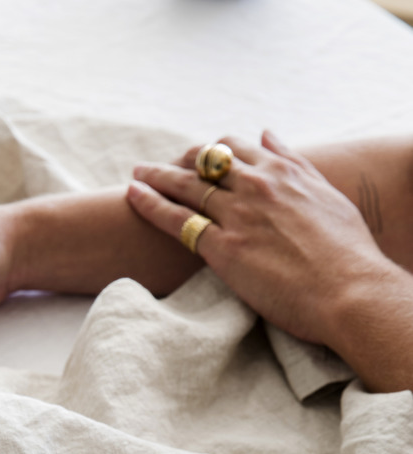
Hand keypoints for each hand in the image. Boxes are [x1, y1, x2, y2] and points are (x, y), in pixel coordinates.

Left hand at [126, 130, 399, 350]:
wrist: (349, 291)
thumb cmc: (346, 254)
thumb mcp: (327, 195)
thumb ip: (296, 163)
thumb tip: (270, 134)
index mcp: (283, 172)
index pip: (236, 148)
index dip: (212, 152)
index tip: (199, 159)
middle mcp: (257, 185)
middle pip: (205, 161)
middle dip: (180, 160)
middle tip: (160, 166)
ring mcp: (237, 215)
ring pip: (186, 184)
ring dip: (156, 175)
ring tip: (137, 175)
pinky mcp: (223, 247)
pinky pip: (176, 219)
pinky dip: (150, 204)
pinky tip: (133, 195)